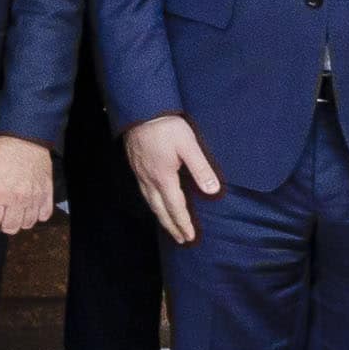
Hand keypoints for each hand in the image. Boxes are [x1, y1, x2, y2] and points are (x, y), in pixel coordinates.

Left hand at [0, 133, 57, 235]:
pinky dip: (35, 216)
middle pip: (10, 228)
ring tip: (11, 210)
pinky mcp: (46, 194)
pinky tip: (27, 207)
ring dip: (18, 221)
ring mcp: (34, 197)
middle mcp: (17, 198)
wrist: (22, 138)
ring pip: (27, 225)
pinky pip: (43, 216)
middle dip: (0, 224)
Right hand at [123, 113, 220, 246]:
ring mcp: (140, 173)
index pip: (175, 207)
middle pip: (160, 209)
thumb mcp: (189, 145)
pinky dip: (152, 204)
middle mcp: (149, 179)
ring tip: (168, 226)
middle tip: (180, 239)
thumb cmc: (167, 126)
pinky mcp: (136, 166)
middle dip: (171, 226)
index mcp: (164, 177)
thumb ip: (201, 169)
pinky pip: (144, 192)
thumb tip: (213, 191)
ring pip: (150, 202)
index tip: (190, 238)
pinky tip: (155, 202)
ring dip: (160, 217)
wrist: (140, 110)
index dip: (183, 223)